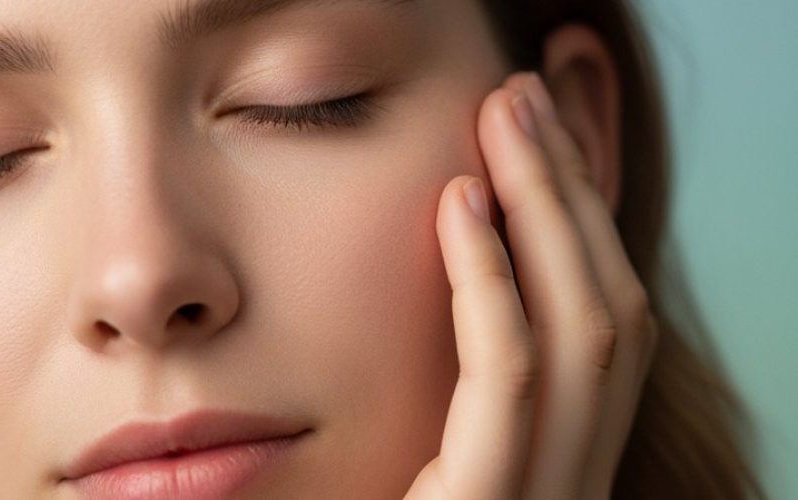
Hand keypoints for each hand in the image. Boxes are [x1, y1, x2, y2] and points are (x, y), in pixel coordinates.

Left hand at [404, 72, 659, 498]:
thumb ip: (454, 398)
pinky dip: (490, 278)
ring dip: (547, 210)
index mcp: (566, 463)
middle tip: (522, 97)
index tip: (539, 138)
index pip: (604, 325)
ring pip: (584, 329)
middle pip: (610, 310)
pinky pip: (506, 374)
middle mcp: (577, 479)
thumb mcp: (429, 456)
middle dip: (572, 192)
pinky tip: (460, 202)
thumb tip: (448, 277)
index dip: (583, 221)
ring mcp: (547, 496)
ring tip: (502, 119)